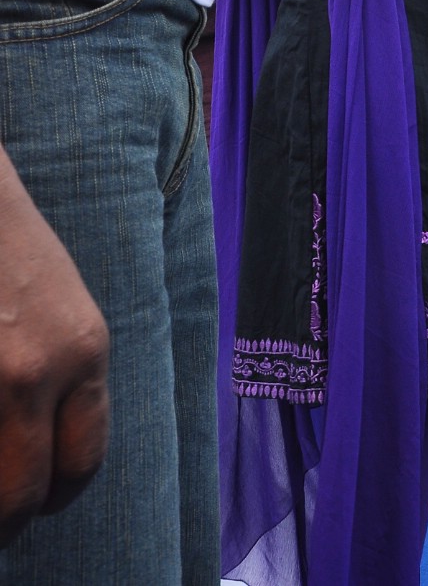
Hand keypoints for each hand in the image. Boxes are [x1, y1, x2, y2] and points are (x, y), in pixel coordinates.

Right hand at [0, 162, 109, 545]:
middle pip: (24, 494)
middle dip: (6, 519)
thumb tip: (43, 453)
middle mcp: (37, 371)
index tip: (35, 504)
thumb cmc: (10, 245)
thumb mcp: (61, 308)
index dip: (55, 495)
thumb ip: (64, 376)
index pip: (82, 462)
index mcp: (84, 350)